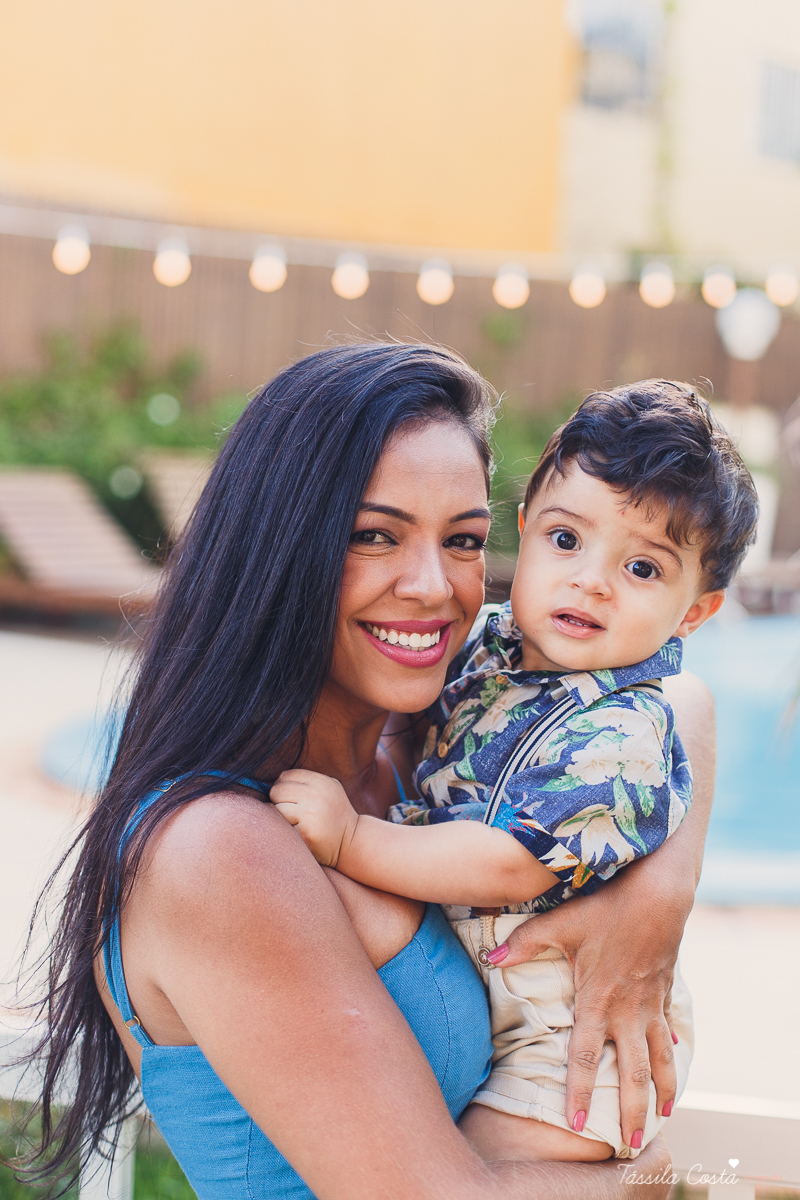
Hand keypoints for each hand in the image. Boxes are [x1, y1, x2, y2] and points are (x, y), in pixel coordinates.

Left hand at [271, 769, 358, 868]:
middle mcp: (316, 794)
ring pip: (276, 808)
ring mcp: (310, 813)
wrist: (351, 841)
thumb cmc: (334, 815)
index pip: (286, 776)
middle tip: (291, 812)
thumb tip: (274, 783)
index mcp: (321, 781)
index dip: (283, 786)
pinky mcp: (305, 832)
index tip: (289, 797)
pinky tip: (299, 832)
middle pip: (277, 790)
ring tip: (296, 822)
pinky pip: (281, 826)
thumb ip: (307, 782)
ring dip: (280, 816)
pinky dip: (285, 830)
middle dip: (278, 801)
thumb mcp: (328, 789)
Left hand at [492, 860, 691, 1150]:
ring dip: (660, 1089)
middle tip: (631, 1145)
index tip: (578, 1126)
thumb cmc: (606, 907)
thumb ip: (525, 942)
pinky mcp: (663, 991)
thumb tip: (490, 957)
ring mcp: (649, 1003)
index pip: (585, 1057)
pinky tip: (675, 1060)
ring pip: (658, 1058)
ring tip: (663, 1116)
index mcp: (597, 999)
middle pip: (630, 1072)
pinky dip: (670, 1048)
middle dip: (632, 1112)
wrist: (658, 893)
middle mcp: (627, 1010)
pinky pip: (668, 1028)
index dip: (580, 1093)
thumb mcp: (561, 922)